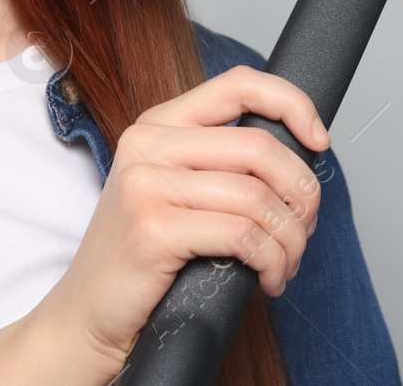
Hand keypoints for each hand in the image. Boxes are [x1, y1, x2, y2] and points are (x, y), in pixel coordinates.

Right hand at [25, 65, 330, 378]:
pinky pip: (243, 235)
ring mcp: (145, 184)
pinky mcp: (152, 229)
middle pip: (261, 147)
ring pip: (258, 197)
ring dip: (290, 238)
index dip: (293, 104)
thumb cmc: (144, 258)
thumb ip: (224, 162)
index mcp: (159, 124)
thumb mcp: (179, 192)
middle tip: (305, 226)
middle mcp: (148, 144)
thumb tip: (303, 155)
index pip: (240, 84)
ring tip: (286, 261)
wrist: (84, 319)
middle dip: (302, 192)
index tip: (319, 142)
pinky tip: (268, 278)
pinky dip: (271, 260)